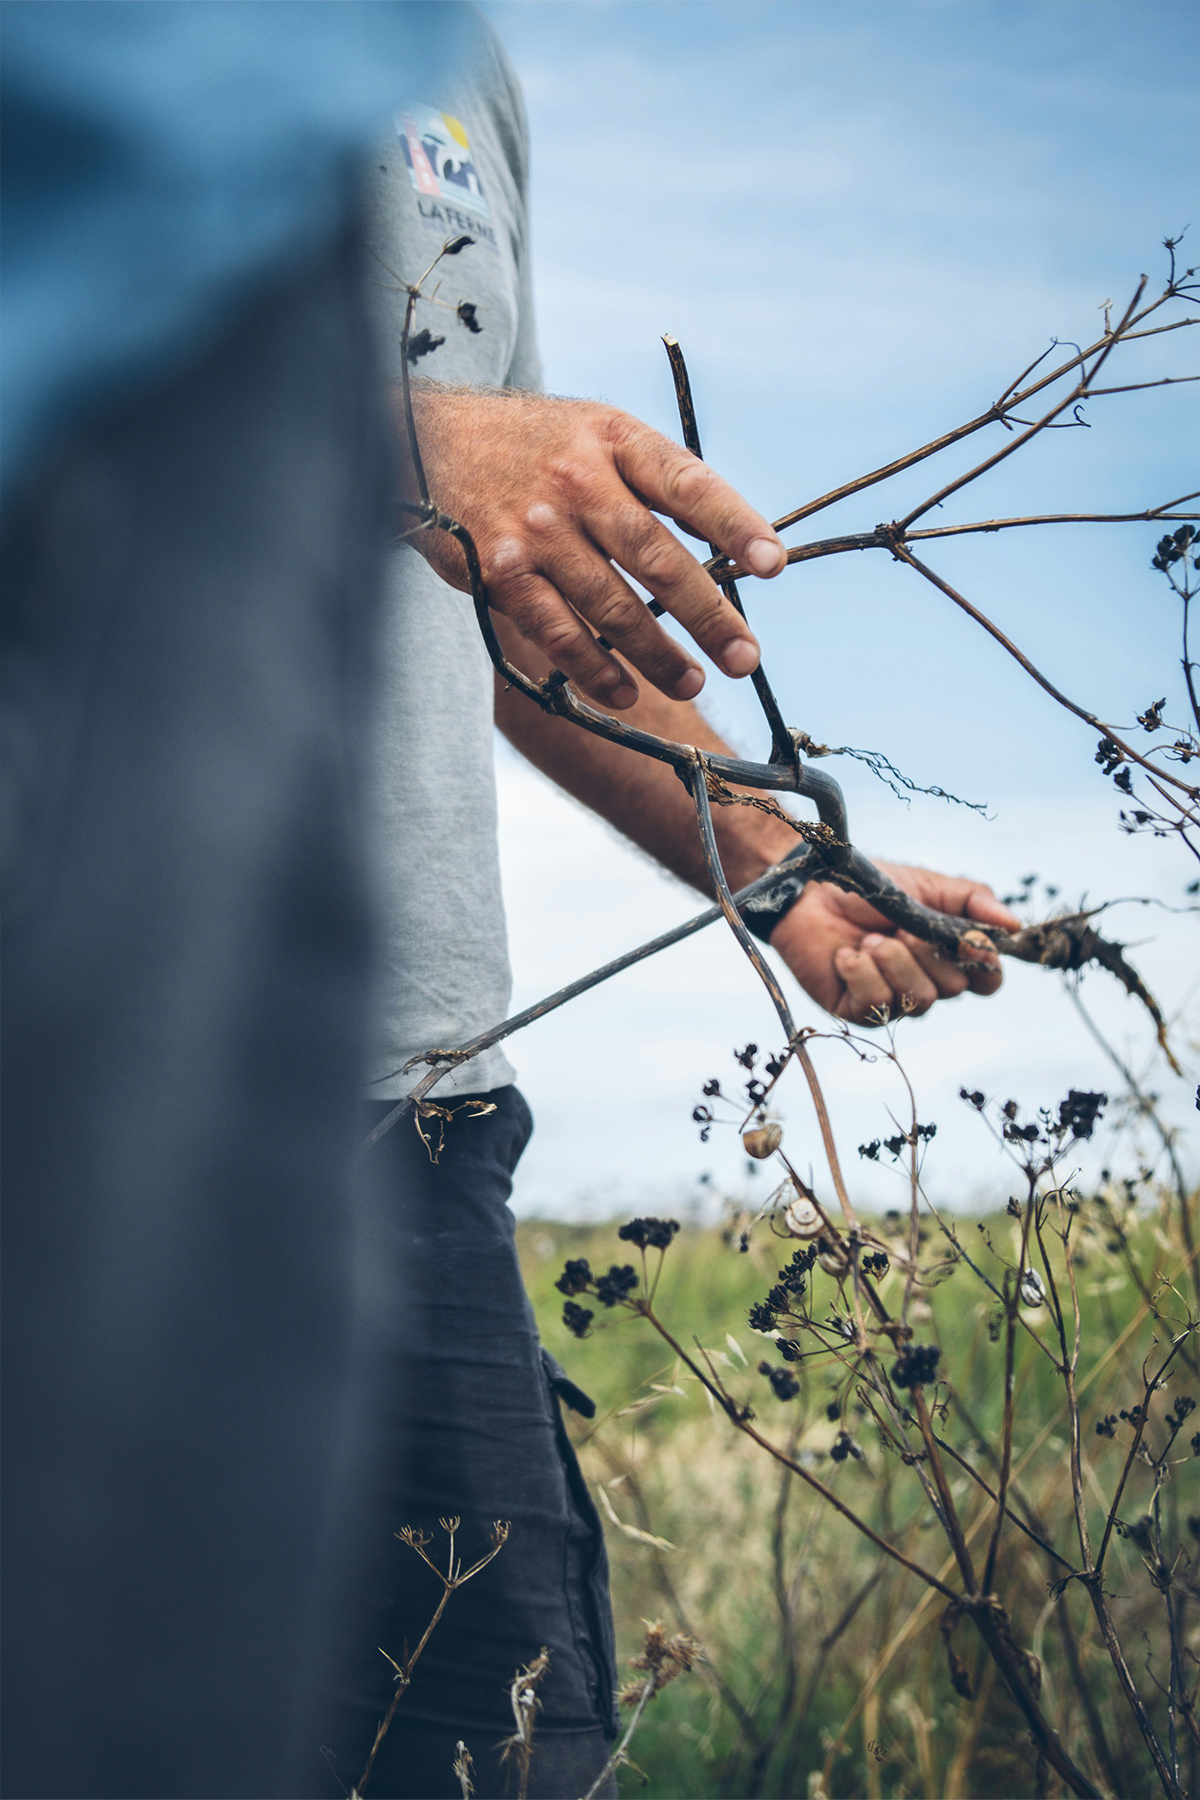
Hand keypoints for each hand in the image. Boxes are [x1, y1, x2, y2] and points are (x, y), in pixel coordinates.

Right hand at [397, 385, 785, 707]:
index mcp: (614, 438)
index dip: (734, 524)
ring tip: (693, 683)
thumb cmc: (533, 445)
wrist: (424, 440)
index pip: (687, 483)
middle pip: (656, 555)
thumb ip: (656, 479)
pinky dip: (595, 669)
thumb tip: (733, 538)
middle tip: (744, 656)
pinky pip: (557, 631)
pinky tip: (625, 693)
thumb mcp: (597, 431)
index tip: (772, 565)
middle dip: (708, 613)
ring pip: (610, 605)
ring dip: (658, 654)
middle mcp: (576, 480)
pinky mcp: (499, 571)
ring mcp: (535, 529)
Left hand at [769, 861, 1020, 1024]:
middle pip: (952, 989)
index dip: (985, 966)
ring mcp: (892, 1001)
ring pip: (917, 999)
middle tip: (898, 927)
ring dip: (892, 959)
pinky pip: (876, 1004)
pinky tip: (845, 954)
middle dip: (926, 951)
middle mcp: (924, 982)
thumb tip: (1014, 925)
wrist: (809, 890)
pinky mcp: (857, 1011)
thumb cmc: (869, 888)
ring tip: (868, 938)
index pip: (987, 980)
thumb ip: (972, 900)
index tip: (969, 941)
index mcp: (947, 955)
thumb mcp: (927, 886)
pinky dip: (861, 971)